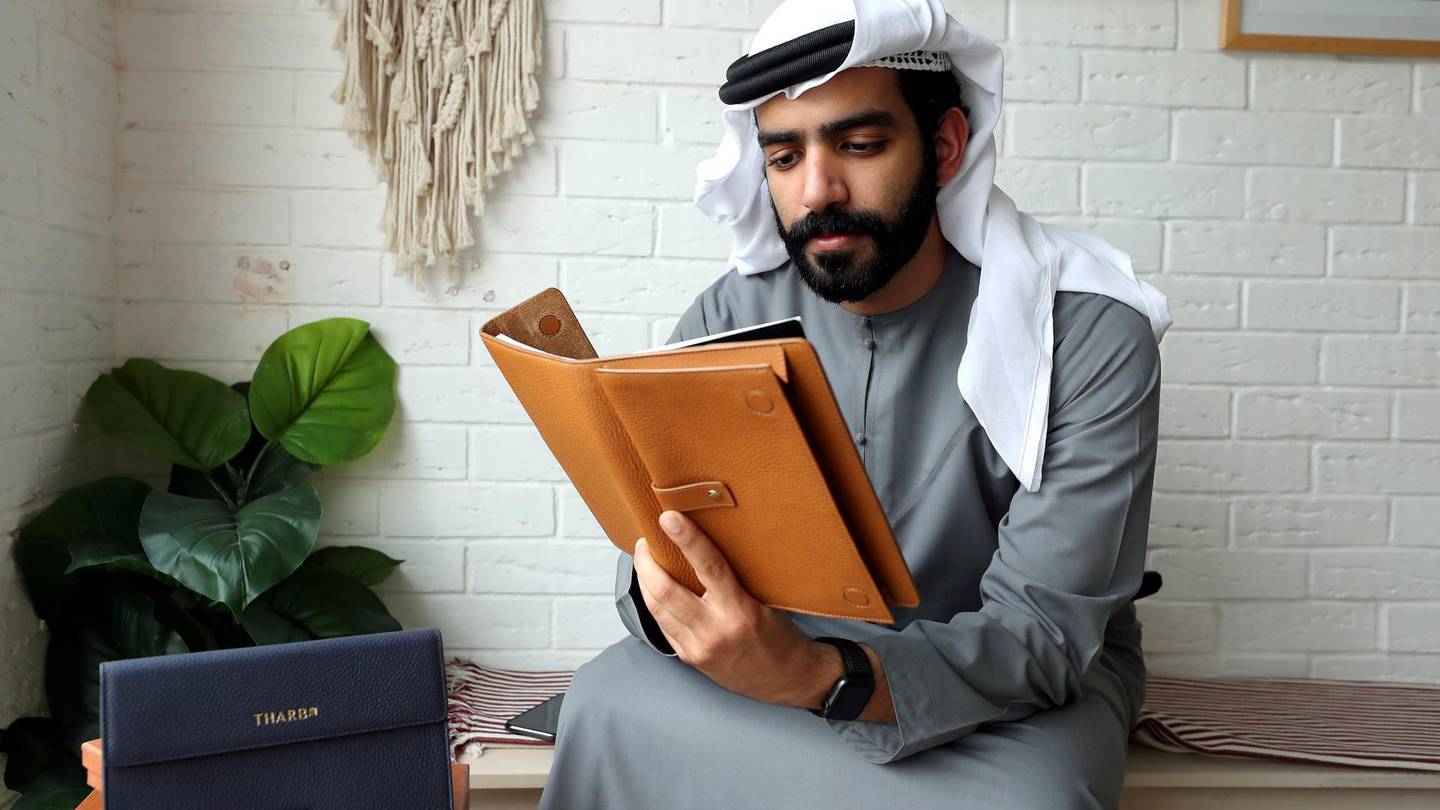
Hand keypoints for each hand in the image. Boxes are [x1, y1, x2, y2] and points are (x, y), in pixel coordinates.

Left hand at [632, 510, 832, 708]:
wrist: (785, 679)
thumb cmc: (778, 636)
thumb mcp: (765, 601)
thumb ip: (734, 578)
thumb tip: (705, 545)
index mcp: (740, 611)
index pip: (709, 567)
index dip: (687, 539)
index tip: (669, 518)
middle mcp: (715, 631)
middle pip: (666, 590)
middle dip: (647, 562)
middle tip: (645, 542)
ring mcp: (698, 647)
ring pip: (656, 607)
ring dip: (644, 580)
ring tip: (645, 561)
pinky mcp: (689, 657)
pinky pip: (662, 625)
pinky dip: (654, 602)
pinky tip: (654, 588)